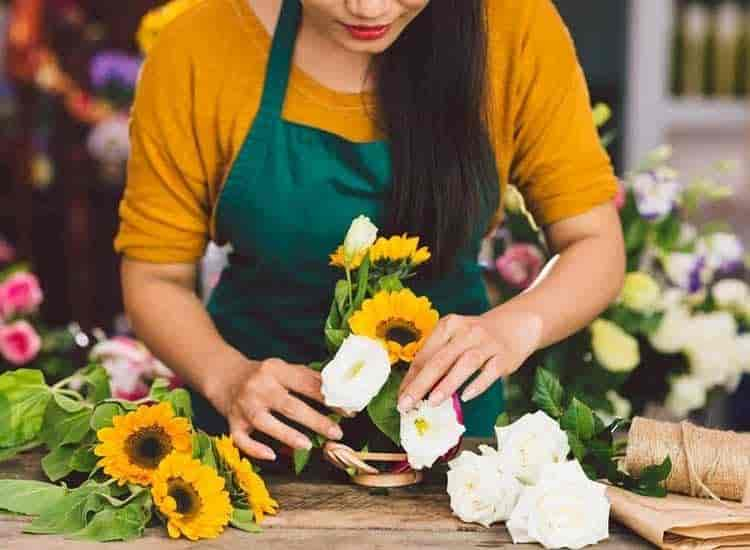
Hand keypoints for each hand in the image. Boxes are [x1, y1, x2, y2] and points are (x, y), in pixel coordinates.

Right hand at [209, 357, 343, 460]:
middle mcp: (258, 386)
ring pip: (265, 422)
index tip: (347, 411)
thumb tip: (339, 392)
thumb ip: (306, 378)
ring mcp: (243, 406)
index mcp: (274, 369)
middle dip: (315, 420)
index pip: (305, 383)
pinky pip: (241, 439)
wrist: (224, 375)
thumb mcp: (282, 368)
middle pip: (289, 405)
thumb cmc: (262, 375)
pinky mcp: (231, 422)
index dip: (328, 398)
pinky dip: (255, 449)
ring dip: (287, 435)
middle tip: (336, 433)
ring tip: (308, 445)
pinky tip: (272, 456)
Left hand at [398, 312, 539, 412]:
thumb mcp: (455, 338)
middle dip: (420, 384)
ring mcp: (487, 343)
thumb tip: (414, 389)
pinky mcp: (504, 356)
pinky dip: (478, 384)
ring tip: (432, 402)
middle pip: (440, 359)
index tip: (400, 398)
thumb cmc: (477, 337)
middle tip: (406, 404)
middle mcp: (466, 332)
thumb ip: (437, 358)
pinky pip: (490, 372)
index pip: (425, 355)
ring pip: (464, 364)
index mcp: (448, 325)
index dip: (411, 378)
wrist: (517, 323)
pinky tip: (466, 397)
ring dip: (447, 384)